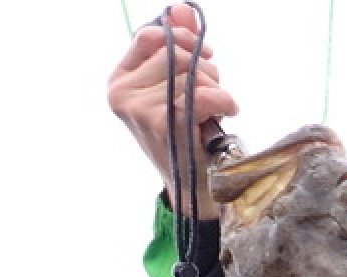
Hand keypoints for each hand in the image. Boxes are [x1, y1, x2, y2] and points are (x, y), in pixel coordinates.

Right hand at [107, 3, 237, 217]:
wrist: (197, 189)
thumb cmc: (190, 136)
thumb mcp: (181, 88)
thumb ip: (178, 46)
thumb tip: (180, 9)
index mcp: (119, 81)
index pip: (151, 36)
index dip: (183, 42)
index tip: (204, 60)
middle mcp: (121, 94)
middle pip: (175, 53)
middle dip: (205, 71)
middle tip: (212, 95)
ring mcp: (138, 109)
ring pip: (191, 74)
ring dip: (216, 89)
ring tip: (215, 112)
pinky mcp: (162, 123)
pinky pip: (201, 94)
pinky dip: (223, 101)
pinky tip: (227, 113)